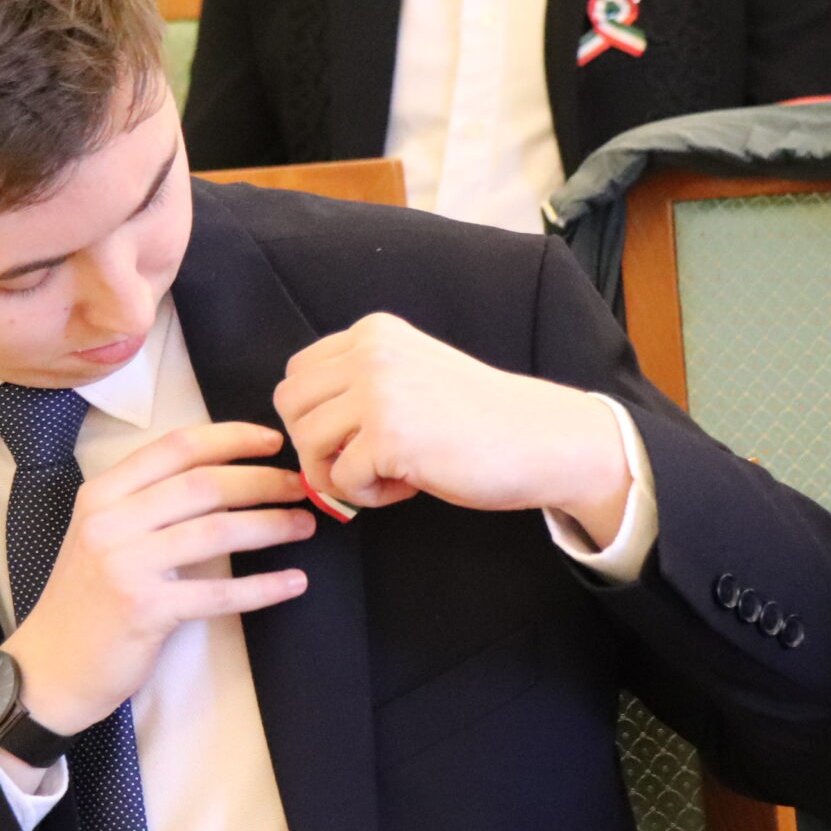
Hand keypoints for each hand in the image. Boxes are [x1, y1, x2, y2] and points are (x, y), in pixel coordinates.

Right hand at [2, 422, 312, 733]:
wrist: (50, 666)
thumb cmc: (86, 601)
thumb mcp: (101, 535)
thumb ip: (147, 503)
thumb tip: (224, 477)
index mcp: (102, 494)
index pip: (176, 447)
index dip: (231, 438)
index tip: (272, 442)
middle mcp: (110, 522)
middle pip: (204, 484)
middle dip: (263, 481)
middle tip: (302, 487)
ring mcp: (125, 565)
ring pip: (216, 531)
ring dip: (270, 526)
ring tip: (304, 525)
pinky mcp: (144, 610)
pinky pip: (217, 592)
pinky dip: (262, 587)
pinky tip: (292, 582)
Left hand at [274, 313, 632, 543]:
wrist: (541, 439)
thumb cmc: (477, 418)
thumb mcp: (411, 373)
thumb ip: (359, 384)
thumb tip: (300, 429)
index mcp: (374, 333)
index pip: (298, 372)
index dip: (316, 415)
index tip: (356, 435)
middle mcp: (371, 352)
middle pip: (289, 404)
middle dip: (315, 444)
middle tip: (359, 461)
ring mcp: (378, 392)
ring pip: (306, 442)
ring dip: (338, 472)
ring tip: (386, 476)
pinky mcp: (389, 437)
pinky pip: (340, 480)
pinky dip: (366, 497)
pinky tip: (407, 487)